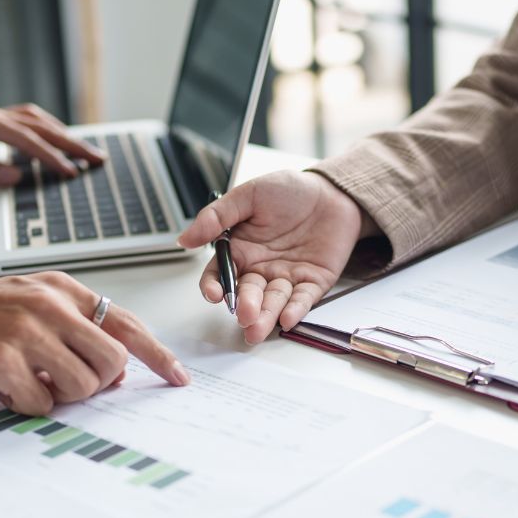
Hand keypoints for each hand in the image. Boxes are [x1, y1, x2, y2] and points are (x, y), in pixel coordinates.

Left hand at [0, 101, 105, 185]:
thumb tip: (14, 176)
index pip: (23, 138)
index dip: (49, 156)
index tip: (70, 171)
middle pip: (38, 125)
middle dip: (70, 142)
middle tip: (97, 158)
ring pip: (34, 121)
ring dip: (61, 135)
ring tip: (85, 152)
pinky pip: (23, 126)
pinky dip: (44, 133)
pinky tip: (55, 144)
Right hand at [0, 272, 190, 414]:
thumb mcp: (37, 304)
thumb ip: (79, 327)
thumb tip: (118, 369)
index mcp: (64, 290)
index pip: (127, 324)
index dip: (158, 355)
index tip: (177, 377)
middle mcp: (50, 306)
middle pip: (112, 361)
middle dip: (99, 383)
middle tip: (69, 382)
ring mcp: (28, 332)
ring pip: (83, 385)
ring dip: (62, 395)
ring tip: (34, 381)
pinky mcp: (5, 360)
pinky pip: (42, 402)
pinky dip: (29, 404)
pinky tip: (8, 387)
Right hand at [177, 171, 373, 343]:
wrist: (332, 190)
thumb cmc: (289, 190)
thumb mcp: (248, 195)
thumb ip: (216, 217)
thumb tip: (185, 238)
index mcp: (241, 250)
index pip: (220, 275)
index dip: (215, 286)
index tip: (214, 294)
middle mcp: (261, 268)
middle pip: (248, 293)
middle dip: (245, 306)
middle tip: (244, 314)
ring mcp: (287, 277)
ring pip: (273, 301)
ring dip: (265, 316)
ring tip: (257, 328)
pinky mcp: (313, 282)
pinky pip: (303, 299)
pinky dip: (295, 310)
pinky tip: (287, 319)